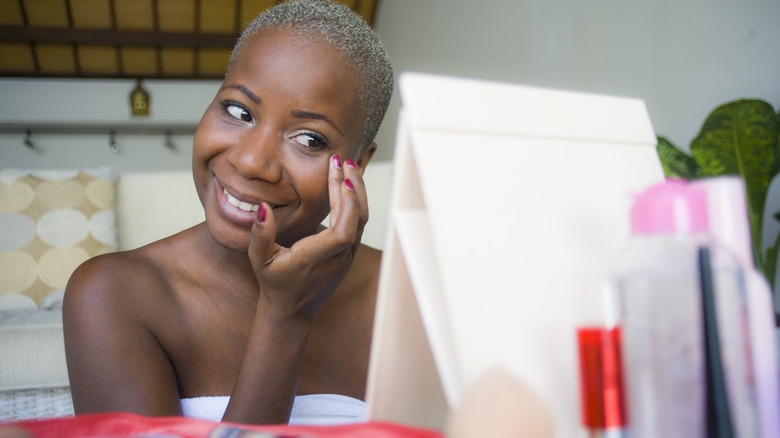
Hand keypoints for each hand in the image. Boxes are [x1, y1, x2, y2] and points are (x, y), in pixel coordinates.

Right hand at [247, 155, 367, 322]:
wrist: (292, 311)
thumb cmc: (274, 284)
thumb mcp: (260, 260)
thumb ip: (260, 235)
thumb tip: (262, 208)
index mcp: (317, 259)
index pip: (342, 233)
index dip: (348, 206)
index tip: (343, 180)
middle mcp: (337, 259)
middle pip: (357, 221)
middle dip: (354, 188)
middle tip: (343, 161)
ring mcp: (347, 257)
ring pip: (361, 221)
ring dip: (357, 193)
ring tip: (348, 167)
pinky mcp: (349, 254)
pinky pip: (358, 225)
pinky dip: (355, 203)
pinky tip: (349, 185)